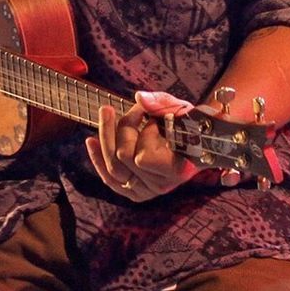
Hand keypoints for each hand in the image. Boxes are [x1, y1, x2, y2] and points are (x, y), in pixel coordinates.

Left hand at [87, 90, 230, 201]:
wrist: (199, 144)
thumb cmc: (191, 125)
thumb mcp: (182, 110)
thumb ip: (162, 103)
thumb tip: (139, 98)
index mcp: (177, 169)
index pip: (142, 157)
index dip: (141, 131)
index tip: (147, 113)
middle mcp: (161, 186)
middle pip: (123, 157)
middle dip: (124, 127)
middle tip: (132, 110)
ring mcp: (147, 191)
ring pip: (113, 168)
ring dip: (107, 137)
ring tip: (106, 113)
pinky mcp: (136, 192)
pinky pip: (111, 179)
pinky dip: (98, 159)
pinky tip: (90, 141)